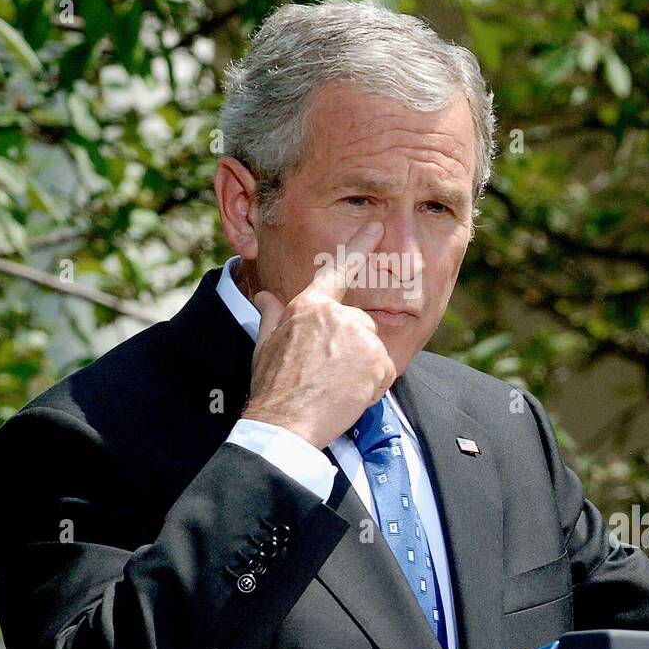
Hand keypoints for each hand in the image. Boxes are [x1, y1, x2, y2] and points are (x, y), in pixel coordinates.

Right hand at [242, 221, 396, 448]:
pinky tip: (349, 397)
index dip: (359, 246)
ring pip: (372, 351)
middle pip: (359, 326)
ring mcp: (359, 335)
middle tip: (327, 376)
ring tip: (335, 388)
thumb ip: (271, 316)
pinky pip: (384, 372)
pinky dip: (373, 387)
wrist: (285, 422)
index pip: (337, 271)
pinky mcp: (377, 359)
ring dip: (361, 371)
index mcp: (308, 306)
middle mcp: (337, 314)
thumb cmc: (272, 386)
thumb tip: (264, 296)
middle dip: (351, 351)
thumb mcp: (264, 345)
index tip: (375, 226)